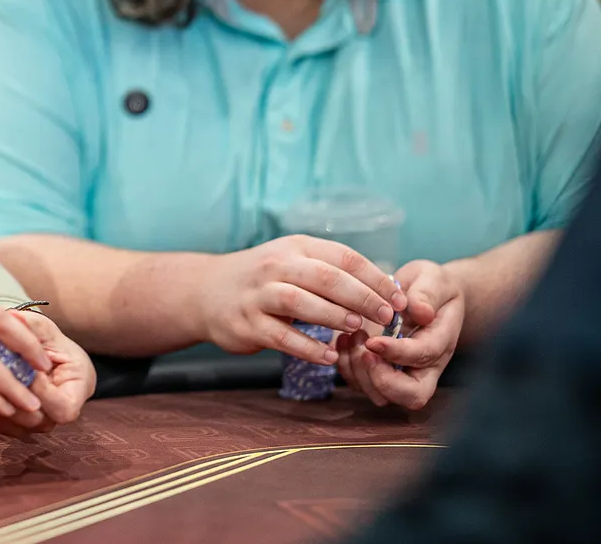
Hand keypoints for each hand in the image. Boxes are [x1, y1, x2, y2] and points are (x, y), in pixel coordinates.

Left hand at [11, 309, 94, 433]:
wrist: (46, 363)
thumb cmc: (53, 346)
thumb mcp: (47, 331)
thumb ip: (34, 326)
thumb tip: (14, 316)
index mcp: (73, 398)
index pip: (60, 406)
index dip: (40, 389)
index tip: (20, 366)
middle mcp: (52, 419)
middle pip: (30, 418)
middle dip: (5, 394)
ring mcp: (31, 427)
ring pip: (7, 423)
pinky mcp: (10, 426)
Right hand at [197, 236, 406, 363]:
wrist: (205, 291)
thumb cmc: (264, 280)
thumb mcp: (294, 262)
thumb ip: (332, 273)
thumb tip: (386, 291)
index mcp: (295, 248)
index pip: (343, 257)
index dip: (375, 278)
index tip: (399, 299)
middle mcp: (275, 266)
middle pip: (325, 277)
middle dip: (362, 297)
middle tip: (388, 316)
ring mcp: (258, 294)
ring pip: (299, 302)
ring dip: (333, 316)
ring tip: (358, 330)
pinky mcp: (246, 323)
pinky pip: (280, 336)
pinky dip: (307, 348)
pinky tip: (328, 357)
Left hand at [336, 259, 462, 409]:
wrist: (422, 293)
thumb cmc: (429, 286)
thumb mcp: (433, 280)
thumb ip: (428, 294)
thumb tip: (422, 312)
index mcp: (439, 343)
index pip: (422, 358)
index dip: (397, 353)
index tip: (373, 340)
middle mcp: (422, 366)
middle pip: (409, 396)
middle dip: (381, 379)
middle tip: (364, 349)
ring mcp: (398, 372)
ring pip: (380, 395)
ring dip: (359, 371)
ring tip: (351, 335)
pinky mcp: (375, 370)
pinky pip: (358, 383)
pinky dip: (345, 366)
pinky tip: (342, 338)